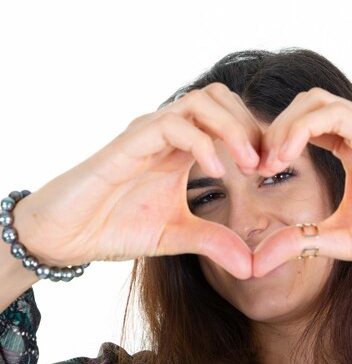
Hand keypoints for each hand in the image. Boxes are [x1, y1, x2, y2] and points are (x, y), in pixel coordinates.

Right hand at [12, 84, 261, 278]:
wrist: (66, 234)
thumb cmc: (114, 226)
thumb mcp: (175, 235)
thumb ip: (213, 242)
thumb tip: (251, 267)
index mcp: (180, 147)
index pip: (227, 117)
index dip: (255, 136)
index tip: (273, 168)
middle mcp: (166, 132)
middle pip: (218, 97)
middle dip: (249, 125)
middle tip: (266, 163)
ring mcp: (147, 132)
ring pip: (199, 101)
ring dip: (232, 128)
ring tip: (249, 165)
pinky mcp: (129, 142)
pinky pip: (172, 126)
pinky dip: (202, 144)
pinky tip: (218, 173)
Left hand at [252, 87, 351, 280]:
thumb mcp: (341, 240)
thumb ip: (302, 241)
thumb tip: (259, 260)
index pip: (304, 124)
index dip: (275, 141)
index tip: (257, 171)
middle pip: (305, 104)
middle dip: (273, 129)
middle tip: (258, 165)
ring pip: (315, 101)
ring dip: (283, 127)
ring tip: (269, 162)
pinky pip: (334, 115)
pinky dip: (301, 129)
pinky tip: (286, 157)